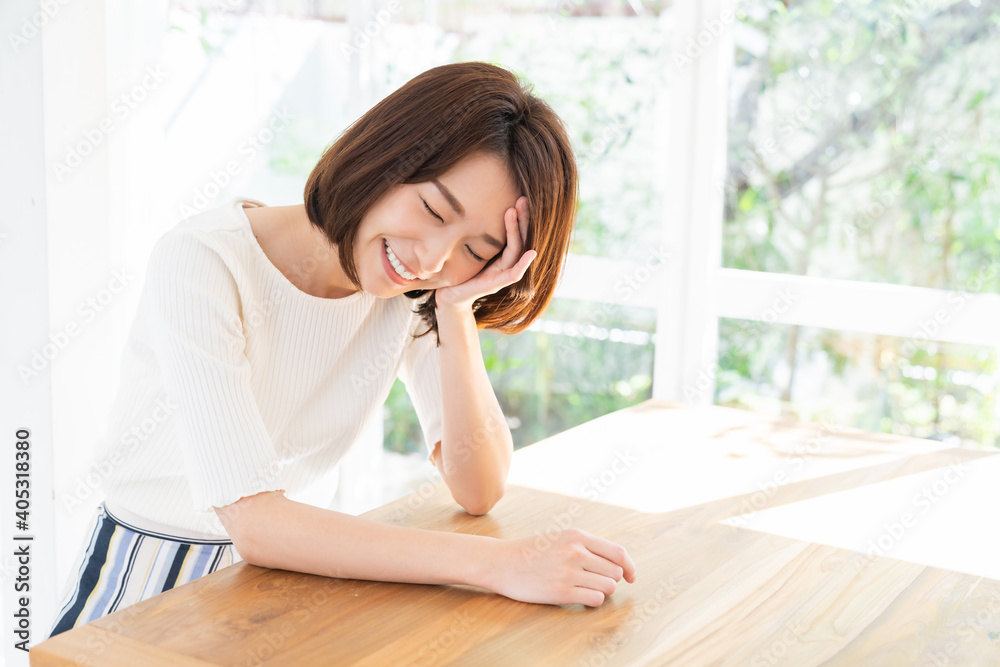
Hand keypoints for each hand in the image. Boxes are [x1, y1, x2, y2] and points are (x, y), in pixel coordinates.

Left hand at [435, 195, 534, 311]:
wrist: (448, 297)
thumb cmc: (457, 271)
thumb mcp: (465, 248)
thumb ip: (474, 233)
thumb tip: (469, 203)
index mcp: (499, 254)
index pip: (514, 232)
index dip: (518, 216)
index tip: (518, 197)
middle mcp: (504, 263)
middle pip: (520, 238)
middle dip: (523, 218)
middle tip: (523, 198)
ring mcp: (501, 275)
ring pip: (516, 251)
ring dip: (518, 231)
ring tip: (514, 211)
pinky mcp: (495, 286)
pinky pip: (514, 274)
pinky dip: (523, 264)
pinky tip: (531, 253)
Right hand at [488, 529, 637, 606]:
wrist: (502, 563)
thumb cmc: (532, 552)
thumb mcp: (560, 538)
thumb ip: (586, 546)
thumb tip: (617, 563)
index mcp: (577, 536)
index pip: (618, 552)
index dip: (629, 566)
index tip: (631, 576)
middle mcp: (576, 552)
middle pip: (615, 572)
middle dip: (610, 579)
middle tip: (596, 582)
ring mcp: (569, 572)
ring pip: (608, 587)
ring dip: (602, 590)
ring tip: (586, 588)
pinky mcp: (562, 592)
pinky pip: (595, 599)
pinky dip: (593, 601)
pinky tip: (580, 596)